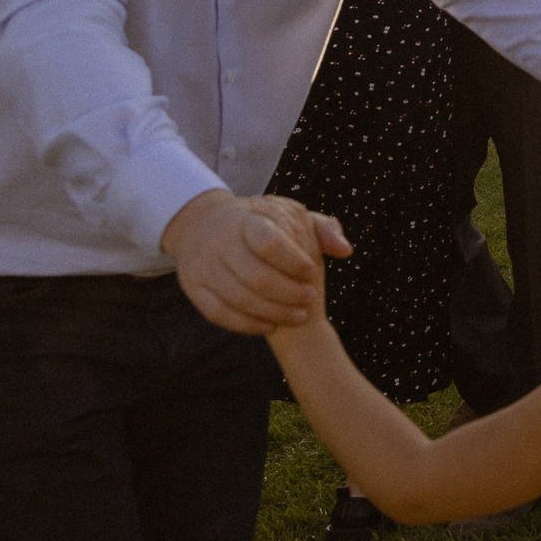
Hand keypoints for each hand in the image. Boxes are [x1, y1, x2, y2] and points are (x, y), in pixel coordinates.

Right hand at [161, 191, 349, 334]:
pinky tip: (270, 325)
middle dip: (289, 293)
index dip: (294, 262)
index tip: (311, 273)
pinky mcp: (194, 287)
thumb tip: (345, 251)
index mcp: (248, 221)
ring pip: (238, 298)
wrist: (202, 223)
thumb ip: (322, 229)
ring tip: (298, 316)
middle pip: (256, 277)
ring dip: (272, 312)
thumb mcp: (290, 214)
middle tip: (310, 299)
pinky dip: (245, 324)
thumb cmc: (259, 222)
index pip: (269, 243)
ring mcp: (204, 266)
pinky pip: (218, 313)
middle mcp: (221, 243)